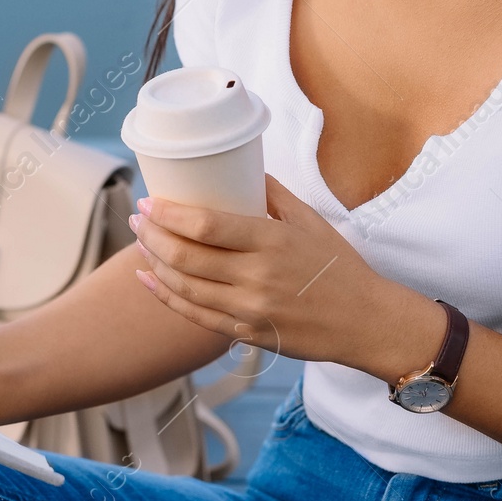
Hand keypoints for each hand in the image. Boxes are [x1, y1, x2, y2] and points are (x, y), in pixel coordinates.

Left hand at [128, 173, 423, 371]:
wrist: (364, 322)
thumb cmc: (338, 267)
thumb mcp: (310, 221)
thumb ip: (273, 194)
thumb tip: (242, 167)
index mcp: (272, 241)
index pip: (206, 225)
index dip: (168, 213)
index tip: (148, 200)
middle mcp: (257, 277)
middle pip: (186, 256)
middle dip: (151, 234)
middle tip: (137, 217)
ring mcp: (250, 309)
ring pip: (184, 286)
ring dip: (153, 262)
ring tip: (140, 242)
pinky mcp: (247, 333)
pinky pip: (195, 315)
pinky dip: (166, 296)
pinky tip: (148, 279)